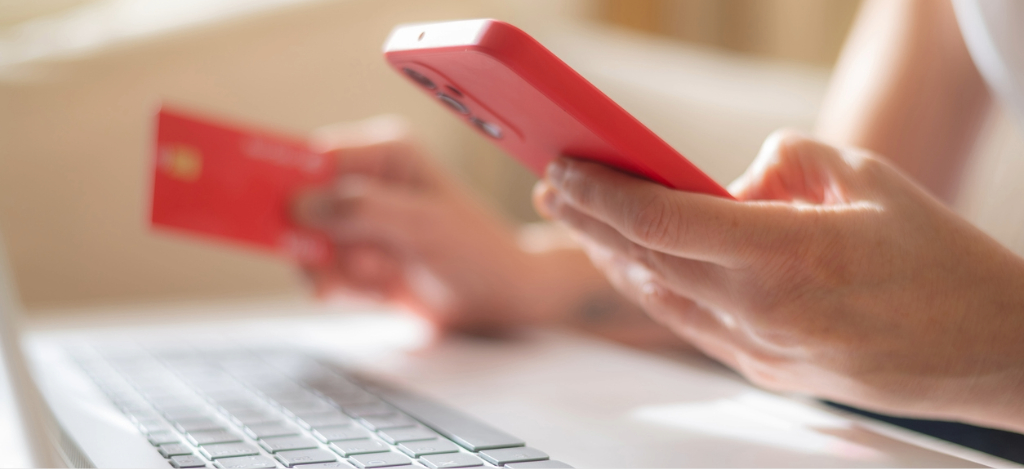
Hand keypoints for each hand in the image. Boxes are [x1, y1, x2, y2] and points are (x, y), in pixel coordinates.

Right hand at [292, 116, 539, 331]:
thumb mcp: (423, 225)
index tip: (271, 210)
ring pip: (308, 247)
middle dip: (321, 243)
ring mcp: (358, 221)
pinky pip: (324, 275)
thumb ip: (362, 209)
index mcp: (385, 152)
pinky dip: (350, 289)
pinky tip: (385, 288)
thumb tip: (298, 203)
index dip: (288, 183)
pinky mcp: (355, 257)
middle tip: (360, 262)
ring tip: (385, 275)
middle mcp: (365, 180)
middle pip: (302, 206)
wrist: (500, 300)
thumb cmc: (476, 251)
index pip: (315, 158)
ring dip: (341, 271)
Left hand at [534, 131, 1023, 431]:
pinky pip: (691, 325)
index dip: (604, 192)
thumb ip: (787, 161)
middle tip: (553, 189)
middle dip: (589, 220)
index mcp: (790, 252)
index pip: (664, 218)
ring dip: (612, 257)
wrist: (990, 351)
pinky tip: (635, 268)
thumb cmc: (942, 263)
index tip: (567, 168)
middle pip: (646, 259)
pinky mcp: (768, 370)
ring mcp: (763, 348)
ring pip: (660, 298)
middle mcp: (765, 308)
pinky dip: (653, 292)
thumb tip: (730, 180)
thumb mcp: (869, 178)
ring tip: (581, 222)